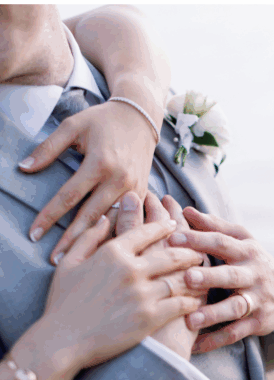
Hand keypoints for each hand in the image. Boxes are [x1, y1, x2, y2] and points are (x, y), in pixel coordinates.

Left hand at [20, 100, 158, 262]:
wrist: (141, 118)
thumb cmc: (103, 121)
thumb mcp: (72, 126)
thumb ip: (48, 149)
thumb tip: (24, 168)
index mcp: (101, 163)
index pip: (69, 196)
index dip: (50, 216)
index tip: (34, 234)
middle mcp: (120, 180)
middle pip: (91, 217)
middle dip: (71, 240)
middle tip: (55, 261)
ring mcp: (135, 189)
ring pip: (113, 223)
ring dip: (95, 243)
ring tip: (78, 260)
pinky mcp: (143, 194)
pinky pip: (129, 220)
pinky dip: (117, 235)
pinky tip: (105, 250)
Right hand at [41, 191, 204, 372]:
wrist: (62, 341)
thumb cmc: (63, 303)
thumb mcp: (69, 263)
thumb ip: (88, 237)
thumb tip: (106, 217)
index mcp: (112, 253)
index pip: (147, 231)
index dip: (165, 225)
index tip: (175, 223)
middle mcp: (131, 269)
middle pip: (173, 253)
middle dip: (190, 250)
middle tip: (200, 250)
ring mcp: (143, 293)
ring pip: (182, 278)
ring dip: (197, 275)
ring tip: (204, 274)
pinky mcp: (151, 317)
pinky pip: (183, 304)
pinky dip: (194, 301)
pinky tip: (198, 301)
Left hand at [171, 207, 273, 353]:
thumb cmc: (252, 261)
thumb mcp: (241, 240)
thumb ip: (214, 227)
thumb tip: (185, 210)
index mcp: (246, 251)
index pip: (222, 243)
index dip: (199, 240)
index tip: (173, 237)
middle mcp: (254, 275)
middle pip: (231, 275)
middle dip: (210, 277)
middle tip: (187, 278)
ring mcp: (257, 300)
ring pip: (235, 307)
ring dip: (214, 314)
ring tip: (191, 320)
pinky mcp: (258, 323)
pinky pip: (236, 333)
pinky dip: (215, 341)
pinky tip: (195, 346)